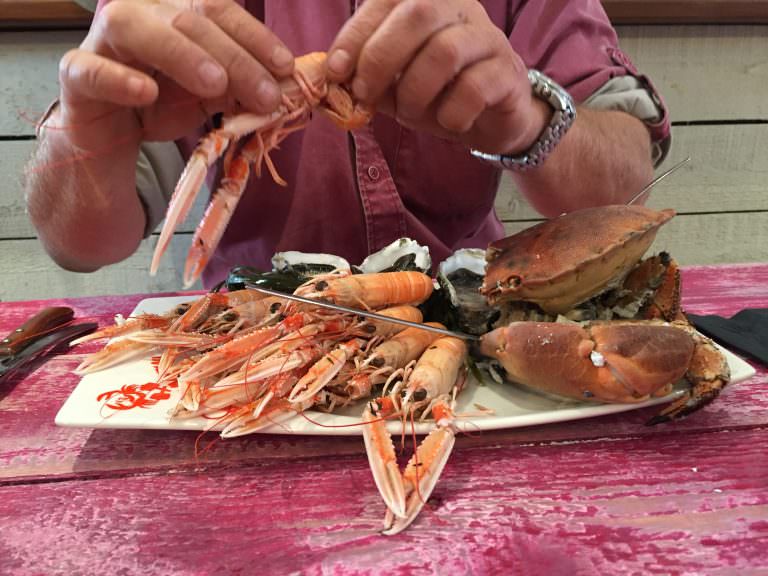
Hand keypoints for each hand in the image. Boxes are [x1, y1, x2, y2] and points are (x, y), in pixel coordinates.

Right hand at [56, 0, 293, 150]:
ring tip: (216, 85)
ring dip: (180, 54)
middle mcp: (139, 13)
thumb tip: (280, 85)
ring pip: (133, 27)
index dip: (254, 36)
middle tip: (266, 94)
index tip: (285, 67)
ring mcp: (102, 40)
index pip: (217, 9)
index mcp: (175, 10)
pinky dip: (119, 79)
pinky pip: (90, 69)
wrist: (115, 135)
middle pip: (187, 18)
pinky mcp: (77, 75)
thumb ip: (240, 85)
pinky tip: (148, 92)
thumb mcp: (212, 95)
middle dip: (233, 57)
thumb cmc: (166, 102)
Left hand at [326, 0, 549, 154]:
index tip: (335, 71)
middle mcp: (460, 9)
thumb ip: (367, 76)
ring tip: (409, 113)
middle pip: (417, 14)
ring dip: (415, 92)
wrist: (489, 118)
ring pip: (445, 51)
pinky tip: (448, 122)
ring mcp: (488, 38)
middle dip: (380, 59)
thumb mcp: (395, 83)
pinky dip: (450, 114)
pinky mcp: (507, 73)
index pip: (387, 1)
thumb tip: (334, 81)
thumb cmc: (437, 93)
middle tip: (365, 95)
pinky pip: (473, 89)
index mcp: (427, 1)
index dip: (355, 35)